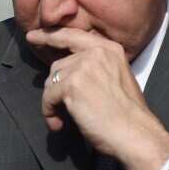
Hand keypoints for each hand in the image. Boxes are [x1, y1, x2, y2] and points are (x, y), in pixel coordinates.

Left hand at [27, 27, 168, 169]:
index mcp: (110, 49)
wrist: (135, 133)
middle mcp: (97, 52)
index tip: (33, 36)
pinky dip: (49, 112)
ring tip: (63, 118)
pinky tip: (58, 124)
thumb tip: (67, 75)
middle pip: (59, 64)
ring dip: (52, 102)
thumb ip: (96, 69)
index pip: (73, 35)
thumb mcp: (117, 79)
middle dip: (55, 87)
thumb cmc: (128, 116)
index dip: (50, 36)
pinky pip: (48, 96)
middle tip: (59, 108)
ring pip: (51, 80)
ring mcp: (84, 67)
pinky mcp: (72, 85)